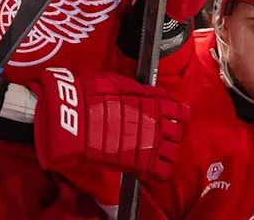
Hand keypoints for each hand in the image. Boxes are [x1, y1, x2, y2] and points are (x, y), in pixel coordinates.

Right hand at [30, 68, 188, 179]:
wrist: (74, 116)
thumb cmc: (88, 95)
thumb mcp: (115, 82)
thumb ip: (135, 90)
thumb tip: (144, 92)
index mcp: (153, 101)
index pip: (179, 110)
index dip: (177, 114)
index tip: (173, 116)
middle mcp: (157, 123)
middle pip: (178, 132)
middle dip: (171, 133)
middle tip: (160, 133)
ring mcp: (150, 144)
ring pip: (173, 153)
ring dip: (166, 152)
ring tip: (155, 151)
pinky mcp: (140, 163)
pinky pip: (162, 172)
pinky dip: (159, 171)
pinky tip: (150, 167)